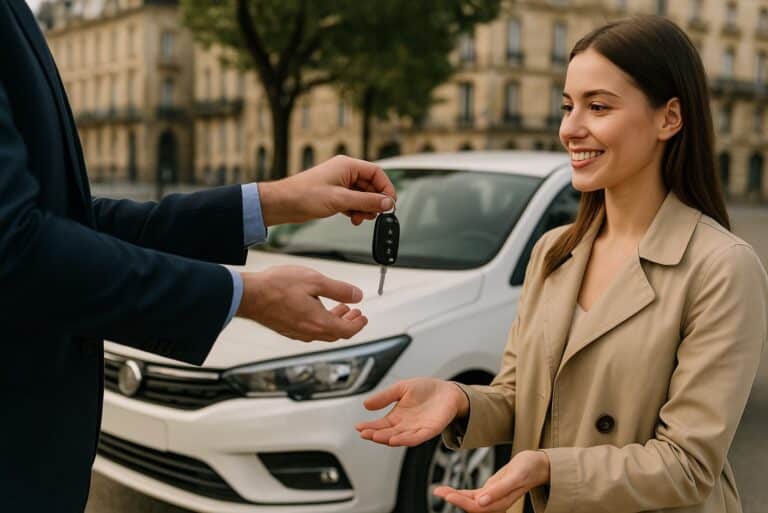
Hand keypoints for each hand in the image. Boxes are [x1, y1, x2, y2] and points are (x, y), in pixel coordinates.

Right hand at [236, 265, 366, 341]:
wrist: (248, 295)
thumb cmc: (277, 286)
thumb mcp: (315, 281)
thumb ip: (339, 290)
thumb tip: (357, 296)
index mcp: (319, 322)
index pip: (347, 331)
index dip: (358, 324)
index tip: (363, 317)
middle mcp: (308, 332)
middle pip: (335, 334)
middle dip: (348, 323)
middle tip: (355, 313)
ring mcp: (296, 332)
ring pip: (322, 332)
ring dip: (334, 321)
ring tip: (340, 308)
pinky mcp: (286, 328)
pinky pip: (310, 329)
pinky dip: (321, 321)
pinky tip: (318, 308)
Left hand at [258, 155, 396, 225]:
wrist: (283, 204)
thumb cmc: (305, 196)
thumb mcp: (340, 200)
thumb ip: (366, 201)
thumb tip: (387, 203)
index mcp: (347, 165)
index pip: (376, 173)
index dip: (386, 188)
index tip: (390, 204)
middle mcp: (345, 172)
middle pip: (371, 186)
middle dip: (374, 202)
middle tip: (373, 215)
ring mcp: (339, 184)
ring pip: (362, 195)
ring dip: (364, 208)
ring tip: (359, 218)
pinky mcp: (334, 195)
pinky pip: (353, 201)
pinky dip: (355, 210)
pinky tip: (352, 219)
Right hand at [355, 378, 468, 446]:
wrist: (448, 391)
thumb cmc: (426, 390)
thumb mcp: (401, 388)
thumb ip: (385, 397)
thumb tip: (365, 404)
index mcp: (397, 417)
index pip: (380, 425)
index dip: (369, 427)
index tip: (358, 427)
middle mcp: (405, 426)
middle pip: (387, 433)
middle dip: (375, 434)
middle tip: (364, 433)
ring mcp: (417, 429)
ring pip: (400, 438)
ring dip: (388, 439)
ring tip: (377, 437)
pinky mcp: (430, 430)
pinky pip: (417, 437)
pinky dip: (407, 439)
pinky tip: (396, 439)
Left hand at [433, 450, 549, 511]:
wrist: (537, 464)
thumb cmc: (529, 468)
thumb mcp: (515, 476)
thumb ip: (499, 490)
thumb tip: (481, 502)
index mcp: (501, 502)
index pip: (476, 507)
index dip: (461, 502)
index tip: (447, 495)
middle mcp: (495, 503)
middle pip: (470, 506)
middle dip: (453, 499)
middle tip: (437, 490)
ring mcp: (492, 498)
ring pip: (469, 501)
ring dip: (454, 496)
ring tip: (439, 489)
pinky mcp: (490, 491)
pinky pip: (472, 496)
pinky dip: (461, 493)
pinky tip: (450, 490)